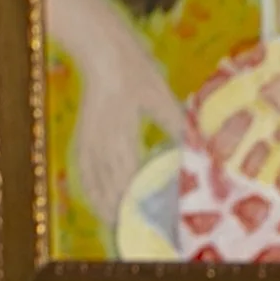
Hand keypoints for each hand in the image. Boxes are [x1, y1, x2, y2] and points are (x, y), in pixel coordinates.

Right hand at [73, 50, 187, 218]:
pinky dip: (91, 191)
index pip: (129, 182)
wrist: (102, 50)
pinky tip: (99, 198)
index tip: (152, 220)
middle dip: (123, 213)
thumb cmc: (135, 69)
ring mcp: (88, 143)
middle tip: (139, 230)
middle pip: (110, 190)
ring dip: (106, 207)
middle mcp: (101, 145)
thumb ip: (175, 122)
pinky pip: (84, 173)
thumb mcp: (160, 95)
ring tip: (119, 223)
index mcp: (122, 135)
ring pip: (94, 186)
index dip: (138, 204)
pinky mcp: (82, 138)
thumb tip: (196, 144)